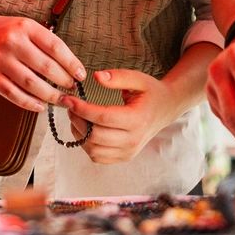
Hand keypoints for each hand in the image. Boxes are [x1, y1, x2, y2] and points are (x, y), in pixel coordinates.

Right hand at [0, 13, 86, 112]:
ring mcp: (0, 60)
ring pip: (31, 83)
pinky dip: (28, 103)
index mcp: (26, 27)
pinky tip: (40, 106)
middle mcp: (12, 42)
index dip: (71, 63)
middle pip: (45, 67)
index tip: (80, 75)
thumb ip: (43, 42)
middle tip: (71, 89)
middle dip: (63, 81)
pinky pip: (12, 93)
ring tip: (59, 99)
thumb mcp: (24, 27)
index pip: (55, 47)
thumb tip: (69, 66)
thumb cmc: (3, 32)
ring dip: (49, 95)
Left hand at [64, 69, 180, 164]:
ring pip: (93, 149)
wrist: (165, 109)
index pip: (103, 118)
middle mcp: (133, 140)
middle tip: (70, 106)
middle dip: (77, 120)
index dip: (82, 109)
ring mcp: (129, 152)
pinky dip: (86, 145)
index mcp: (137, 119)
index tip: (68, 99)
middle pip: (95, 136)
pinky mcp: (124, 157)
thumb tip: (95, 76)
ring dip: (79, 134)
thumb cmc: (150, 92)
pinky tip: (85, 130)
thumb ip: (117, 77)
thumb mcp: (138, 79)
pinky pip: (98, 157)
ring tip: (76, 117)